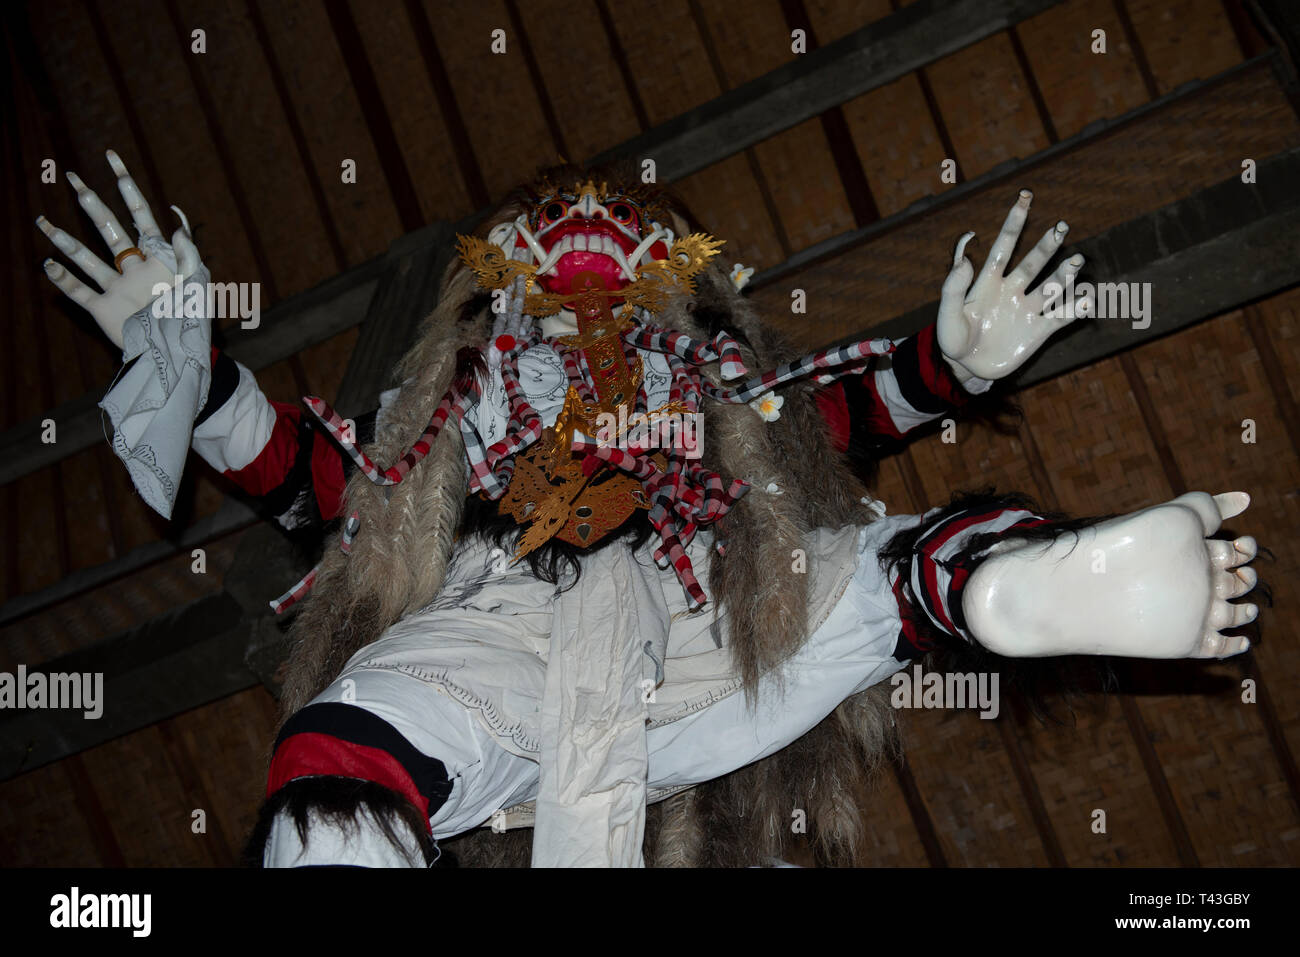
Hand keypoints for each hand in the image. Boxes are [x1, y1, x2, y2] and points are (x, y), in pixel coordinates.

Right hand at [37, 149, 202, 350]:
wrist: (179, 355)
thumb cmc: (194, 320)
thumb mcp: (198, 281)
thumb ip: (189, 250)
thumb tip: (176, 220)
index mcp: (158, 258)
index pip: (140, 214)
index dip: (127, 187)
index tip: (112, 159)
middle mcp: (133, 268)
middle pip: (108, 230)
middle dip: (91, 203)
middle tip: (72, 178)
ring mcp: (117, 288)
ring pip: (86, 258)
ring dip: (64, 240)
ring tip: (42, 221)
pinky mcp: (104, 310)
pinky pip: (79, 292)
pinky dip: (62, 279)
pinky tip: (47, 263)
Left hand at [937, 189, 1092, 382]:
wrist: (964, 367)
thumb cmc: (952, 337)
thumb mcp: (947, 314)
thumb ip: (953, 288)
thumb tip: (965, 259)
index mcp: (989, 281)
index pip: (1004, 246)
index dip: (1014, 222)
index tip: (1025, 197)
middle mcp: (1013, 289)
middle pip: (1033, 263)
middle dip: (1047, 246)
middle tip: (1061, 227)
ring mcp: (1027, 309)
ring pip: (1051, 286)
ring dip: (1065, 274)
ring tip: (1077, 261)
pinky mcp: (1038, 331)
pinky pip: (1061, 316)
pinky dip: (1076, 308)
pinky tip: (1088, 299)